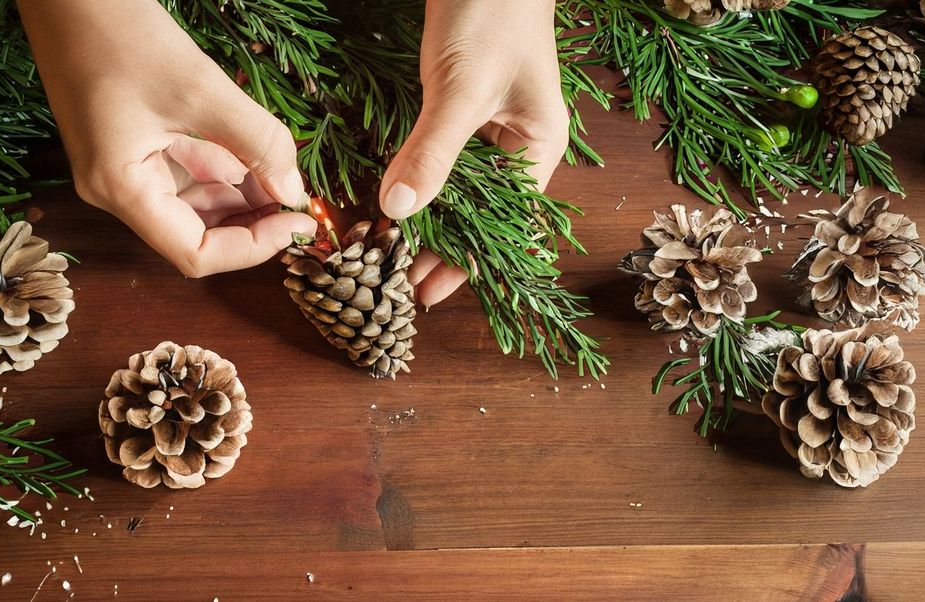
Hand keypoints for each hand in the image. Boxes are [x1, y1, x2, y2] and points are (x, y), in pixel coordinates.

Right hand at [17, 0, 315, 276]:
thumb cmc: (119, 31)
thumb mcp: (202, 89)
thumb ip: (257, 142)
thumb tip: (293, 190)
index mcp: (121, 189)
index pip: (194, 253)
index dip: (252, 247)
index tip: (296, 222)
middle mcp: (116, 190)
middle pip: (195, 234)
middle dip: (251, 222)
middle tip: (298, 199)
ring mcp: (122, 168)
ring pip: (193, 204)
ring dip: (241, 195)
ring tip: (283, 173)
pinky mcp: (131, 145)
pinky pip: (183, 173)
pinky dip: (222, 169)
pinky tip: (254, 154)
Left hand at [381, 0, 568, 306]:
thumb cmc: (491, 13)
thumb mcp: (463, 89)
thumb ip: (434, 151)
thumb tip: (399, 211)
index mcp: (538, 149)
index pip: (501, 226)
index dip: (464, 263)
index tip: (424, 293)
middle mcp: (517, 146)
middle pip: (478, 215)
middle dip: (439, 248)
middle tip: (393, 281)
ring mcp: (489, 127)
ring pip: (456, 189)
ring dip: (424, 218)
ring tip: (387, 251)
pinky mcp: (462, 108)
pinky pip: (439, 158)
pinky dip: (415, 180)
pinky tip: (391, 200)